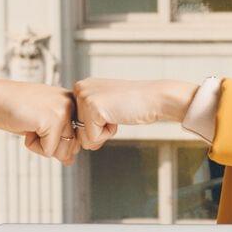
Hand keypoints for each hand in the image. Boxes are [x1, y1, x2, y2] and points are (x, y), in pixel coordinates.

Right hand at [0, 78, 79, 164]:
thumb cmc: (12, 107)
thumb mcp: (41, 122)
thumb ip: (58, 137)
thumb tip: (70, 160)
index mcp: (71, 101)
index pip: (77, 137)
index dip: (57, 140)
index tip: (41, 126)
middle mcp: (71, 103)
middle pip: (72, 146)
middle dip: (49, 143)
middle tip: (33, 124)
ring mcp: (64, 111)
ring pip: (62, 151)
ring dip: (42, 145)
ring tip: (30, 125)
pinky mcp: (53, 120)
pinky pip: (47, 151)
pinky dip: (32, 145)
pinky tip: (25, 126)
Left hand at [72, 78, 196, 150]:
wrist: (155, 99)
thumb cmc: (134, 105)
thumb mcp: (105, 107)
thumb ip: (88, 119)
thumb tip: (79, 143)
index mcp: (81, 87)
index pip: (76, 123)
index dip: (96, 126)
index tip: (112, 111)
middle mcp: (79, 89)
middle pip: (77, 130)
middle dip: (99, 130)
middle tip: (116, 113)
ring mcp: (84, 97)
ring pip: (84, 136)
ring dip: (103, 133)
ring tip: (116, 114)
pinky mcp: (92, 108)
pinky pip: (93, 138)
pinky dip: (108, 133)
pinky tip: (118, 116)